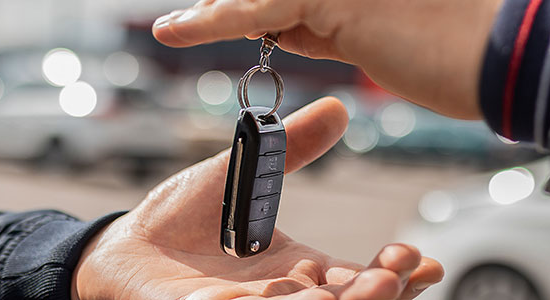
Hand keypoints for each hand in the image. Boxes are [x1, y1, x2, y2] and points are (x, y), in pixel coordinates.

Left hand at [72, 97, 443, 298]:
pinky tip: (288, 295)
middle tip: (393, 272)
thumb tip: (338, 108)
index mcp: (302, 271)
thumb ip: (292, 148)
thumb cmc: (187, 218)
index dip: (396, 274)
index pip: (360, 279)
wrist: (126, 246)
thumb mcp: (247, 174)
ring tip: (351, 291)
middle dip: (376, 295)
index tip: (422, 259)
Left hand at [151, 0, 503, 118]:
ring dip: (219, 5)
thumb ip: (331, 20)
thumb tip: (283, 28)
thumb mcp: (383, 28)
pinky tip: (176, 28)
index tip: (218, 7)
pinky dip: (211, 21)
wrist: (507, 55)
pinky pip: (257, 9)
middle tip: (194, 14)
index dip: (258, 3)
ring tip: (180, 21)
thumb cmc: (461, 48)